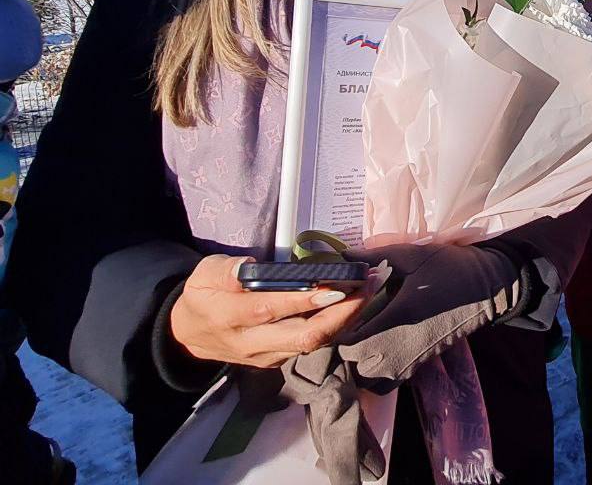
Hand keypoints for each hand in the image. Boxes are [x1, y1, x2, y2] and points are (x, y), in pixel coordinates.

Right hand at [170, 255, 367, 367]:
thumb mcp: (202, 275)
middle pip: (305, 336)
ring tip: (369, 289)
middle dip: (342, 313)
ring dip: (346, 318)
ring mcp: (267, 355)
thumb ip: (224, 271)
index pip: (272, 310)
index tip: (336, 284)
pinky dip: (336, 325)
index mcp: (230, 317)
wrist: (188, 337)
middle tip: (367, 286)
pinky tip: (353, 303)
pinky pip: (312, 345)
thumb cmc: (201, 297)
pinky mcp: (277, 360)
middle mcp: (252, 342)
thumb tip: (249, 265)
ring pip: (314, 344)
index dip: (305, 299)